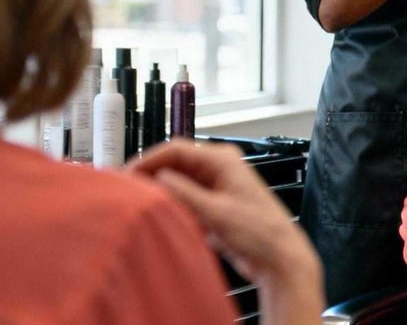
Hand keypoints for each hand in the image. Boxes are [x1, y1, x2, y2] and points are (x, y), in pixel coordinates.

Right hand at [129, 141, 321, 292]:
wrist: (278, 257)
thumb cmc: (259, 231)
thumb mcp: (216, 212)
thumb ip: (184, 193)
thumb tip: (157, 178)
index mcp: (222, 160)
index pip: (176, 149)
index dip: (149, 159)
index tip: (128, 175)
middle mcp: (218, 168)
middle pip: (174, 163)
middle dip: (151, 174)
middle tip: (127, 190)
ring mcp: (215, 186)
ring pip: (178, 181)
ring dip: (160, 191)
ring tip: (138, 203)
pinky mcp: (213, 205)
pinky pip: (184, 198)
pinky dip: (171, 204)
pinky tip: (159, 215)